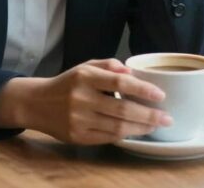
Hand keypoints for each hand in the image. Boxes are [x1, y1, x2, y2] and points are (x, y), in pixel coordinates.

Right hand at [0, 59, 171, 144]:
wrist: (36, 103)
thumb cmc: (66, 84)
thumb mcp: (84, 67)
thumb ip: (108, 65)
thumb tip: (132, 72)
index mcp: (84, 77)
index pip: (120, 82)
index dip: (143, 89)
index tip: (160, 95)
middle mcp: (81, 98)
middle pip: (123, 108)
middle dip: (149, 115)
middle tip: (167, 117)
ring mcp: (79, 119)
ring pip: (118, 126)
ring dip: (141, 127)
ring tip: (155, 125)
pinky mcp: (78, 135)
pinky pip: (108, 137)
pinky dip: (125, 135)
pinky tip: (135, 131)